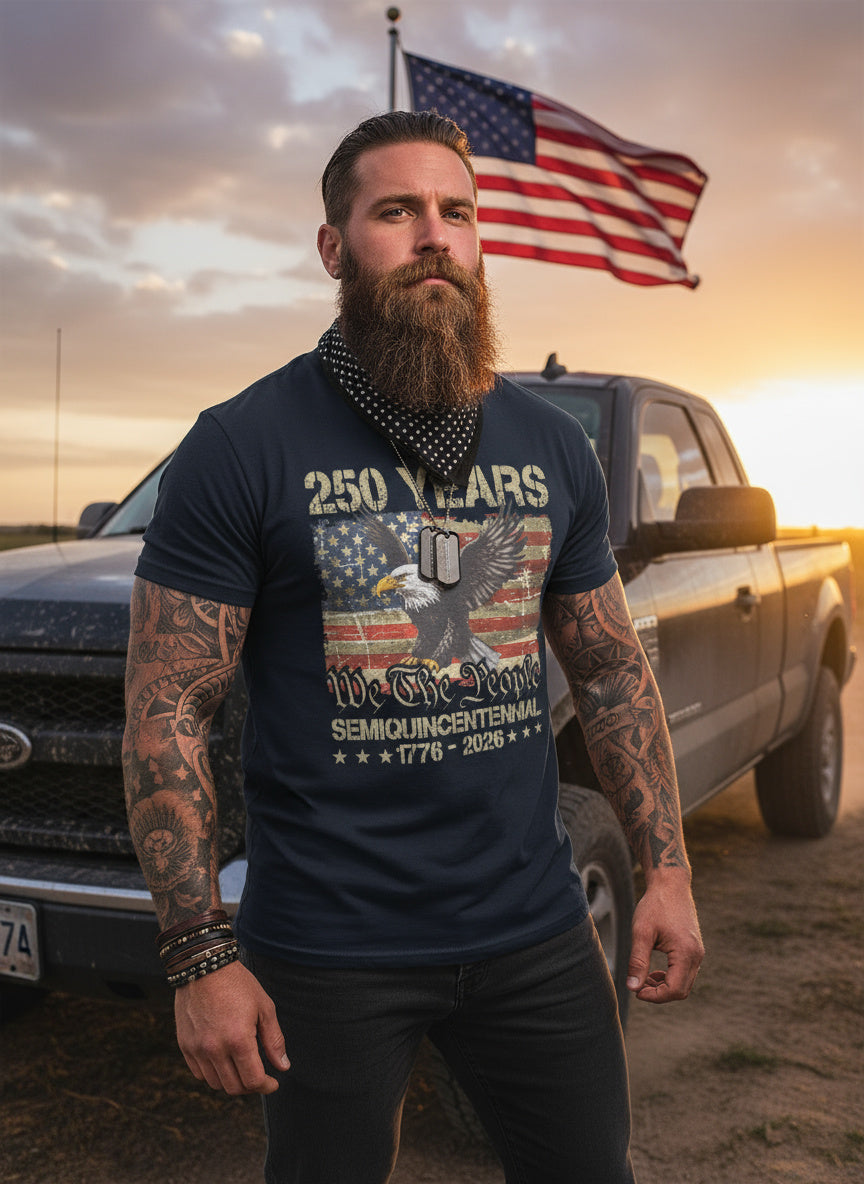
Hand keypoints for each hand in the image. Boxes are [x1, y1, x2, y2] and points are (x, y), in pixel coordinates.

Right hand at [174, 959, 288, 1093]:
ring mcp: (197, 1049)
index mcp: (238, 1040)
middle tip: (259, 1076)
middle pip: (234, 1087)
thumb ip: (274, 1040)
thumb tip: (283, 1067)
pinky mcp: (185, 1045)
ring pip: (215, 1083)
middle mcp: (215, 1049)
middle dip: (250, 1086)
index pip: (252, 1081)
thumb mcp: (264, 1007)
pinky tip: (223, 1061)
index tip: (273, 1082)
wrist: (204, 966)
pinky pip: (199, 1073)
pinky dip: (213, 1073)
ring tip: (241, 1068)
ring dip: (231, 1081)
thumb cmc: (238, 984)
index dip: (266, 1086)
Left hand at [626, 870, 703, 1003]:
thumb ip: (638, 961)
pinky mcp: (694, 949)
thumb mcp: (641, 932)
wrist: (671, 884)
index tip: (636, 991)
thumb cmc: (655, 905)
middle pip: (682, 990)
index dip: (654, 996)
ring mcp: (697, 952)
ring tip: (643, 978)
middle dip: (659, 993)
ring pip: (684, 983)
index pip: (675, 990)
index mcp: (686, 952)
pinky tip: (653, 971)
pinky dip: (670, 977)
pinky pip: (685, 973)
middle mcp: (697, 955)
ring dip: (664, 986)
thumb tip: (632, 987)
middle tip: (637, 986)